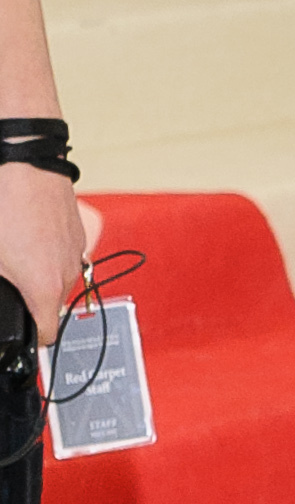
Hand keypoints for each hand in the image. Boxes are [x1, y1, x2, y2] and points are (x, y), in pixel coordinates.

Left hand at [0, 167, 92, 346]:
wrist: (26, 165)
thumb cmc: (6, 206)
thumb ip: (1, 284)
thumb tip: (4, 289)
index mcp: (45, 288)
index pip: (46, 335)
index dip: (31, 338)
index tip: (23, 333)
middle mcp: (67, 274)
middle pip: (51, 304)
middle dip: (32, 298)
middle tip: (10, 280)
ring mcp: (76, 252)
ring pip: (58, 278)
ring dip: (41, 273)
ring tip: (18, 252)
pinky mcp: (78, 233)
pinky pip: (64, 255)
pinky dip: (49, 252)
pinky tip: (29, 234)